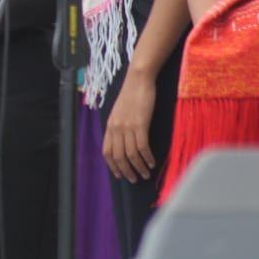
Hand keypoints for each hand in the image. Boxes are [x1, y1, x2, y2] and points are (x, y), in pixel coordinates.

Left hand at [102, 68, 155, 182]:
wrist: (138, 79)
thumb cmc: (132, 94)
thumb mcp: (120, 111)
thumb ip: (119, 126)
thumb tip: (122, 141)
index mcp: (110, 125)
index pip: (107, 152)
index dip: (113, 166)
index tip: (119, 175)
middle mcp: (116, 128)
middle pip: (118, 157)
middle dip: (126, 171)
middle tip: (134, 179)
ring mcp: (127, 126)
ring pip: (131, 154)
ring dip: (139, 167)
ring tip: (146, 174)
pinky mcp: (140, 124)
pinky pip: (142, 147)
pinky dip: (147, 158)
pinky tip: (152, 162)